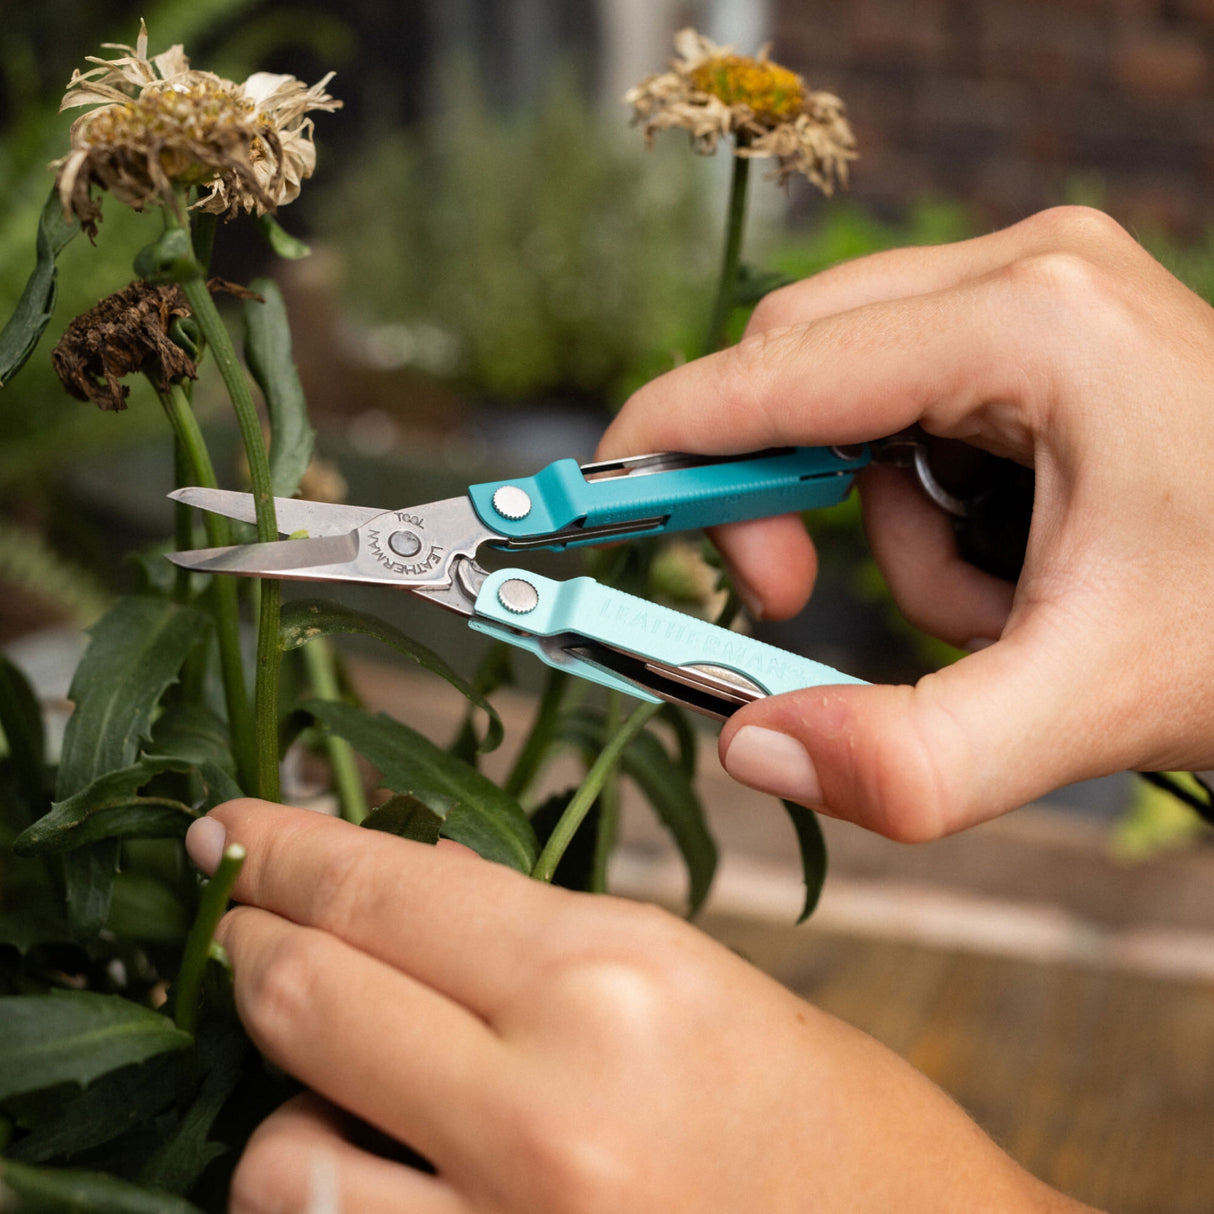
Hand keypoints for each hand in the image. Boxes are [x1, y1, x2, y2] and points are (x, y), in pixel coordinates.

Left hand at [190, 800, 1091, 1213]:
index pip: (388, 888)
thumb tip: (403, 896)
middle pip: (310, 997)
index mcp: (614, 979)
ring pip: (280, 1161)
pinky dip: (325, 1205)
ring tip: (333, 1088)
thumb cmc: (834, 1131)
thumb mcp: (691, 987)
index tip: (230, 831)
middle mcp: (548, 1108)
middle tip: (232, 918)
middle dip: (249, 942)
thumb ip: (532, 944)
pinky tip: (366, 1177)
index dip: (287, 849)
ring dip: (283, 1106)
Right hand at [599, 206, 1213, 839]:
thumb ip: (915, 757)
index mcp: (1029, 324)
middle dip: (776, 501)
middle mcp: (1024, 271)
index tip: (589, 504)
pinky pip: (903, 409)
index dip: (662, 444)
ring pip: (844, 397)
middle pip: (793, 369)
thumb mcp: (1091, 702)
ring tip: (987, 604)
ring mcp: (1034, 288)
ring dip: (872, 524)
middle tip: (793, 603)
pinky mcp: (1036, 325)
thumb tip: (751, 748)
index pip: (773, 372)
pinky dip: (916, 505)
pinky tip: (1009, 559)